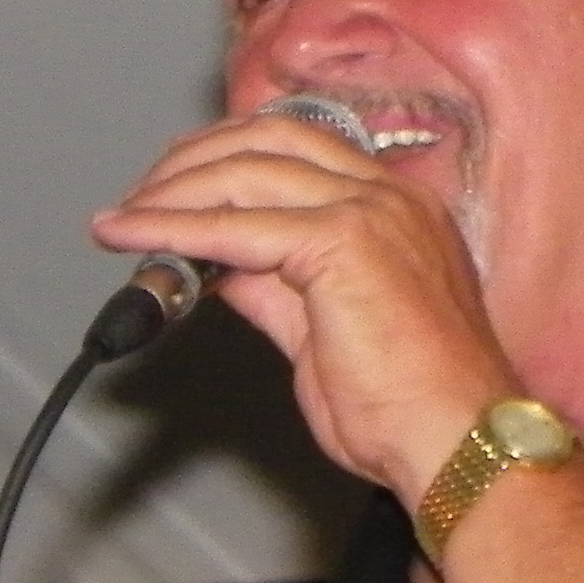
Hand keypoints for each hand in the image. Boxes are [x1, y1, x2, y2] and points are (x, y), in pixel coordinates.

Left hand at [91, 106, 511, 499]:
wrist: (459, 443)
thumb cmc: (410, 408)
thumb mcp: (326, 332)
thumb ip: (276, 287)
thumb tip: (221, 268)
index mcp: (397, 209)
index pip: (299, 147)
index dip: (228, 157)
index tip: (176, 186)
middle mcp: (389, 196)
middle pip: (268, 139)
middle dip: (192, 160)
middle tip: (139, 197)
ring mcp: (370, 211)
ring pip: (245, 171)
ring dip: (172, 192)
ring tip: (125, 217)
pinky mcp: (342, 242)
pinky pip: (236, 226)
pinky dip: (173, 228)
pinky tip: (134, 236)